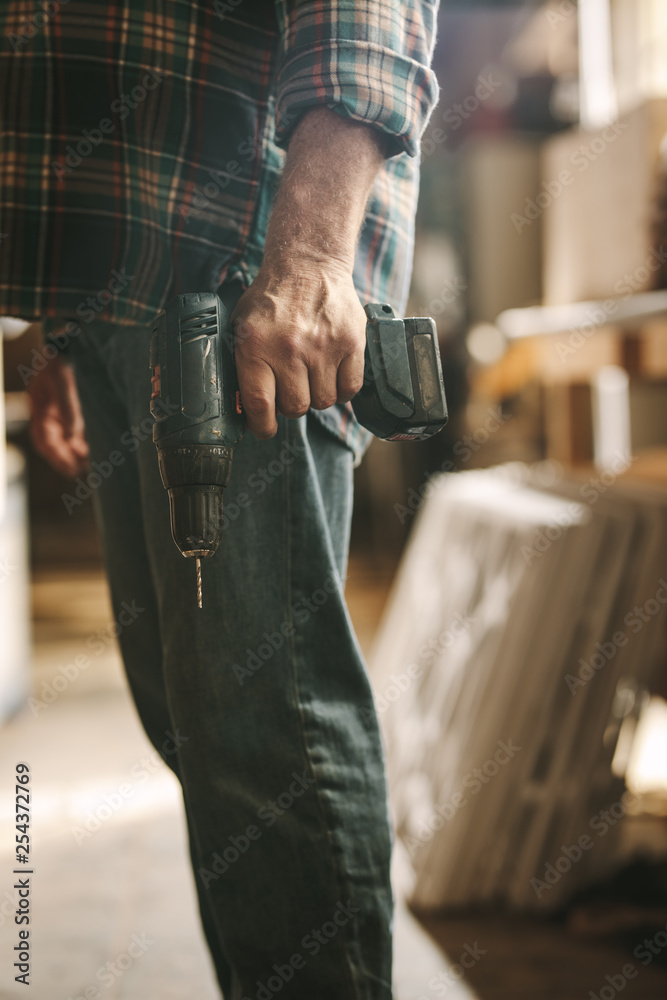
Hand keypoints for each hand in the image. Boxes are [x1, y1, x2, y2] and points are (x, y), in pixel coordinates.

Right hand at [28, 354, 88, 476]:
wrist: (68, 335)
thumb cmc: (61, 357)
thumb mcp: (64, 381)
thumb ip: (69, 408)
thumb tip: (72, 435)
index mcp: (41, 407)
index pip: (44, 440)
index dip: (56, 458)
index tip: (71, 470)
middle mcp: (48, 410)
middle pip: (54, 442)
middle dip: (66, 458)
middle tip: (82, 472)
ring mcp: (59, 407)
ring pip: (65, 436)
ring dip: (76, 451)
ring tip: (91, 464)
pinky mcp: (72, 403)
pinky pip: (75, 427)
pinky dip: (82, 439)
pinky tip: (94, 446)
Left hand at [232, 258, 365, 438]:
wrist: (308, 264)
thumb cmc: (272, 300)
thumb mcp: (242, 326)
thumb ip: (243, 364)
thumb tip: (244, 407)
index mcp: (257, 346)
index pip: (260, 404)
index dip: (263, 425)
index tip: (265, 428)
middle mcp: (290, 349)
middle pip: (296, 407)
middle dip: (291, 405)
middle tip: (290, 390)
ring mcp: (323, 347)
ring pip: (323, 401)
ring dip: (317, 396)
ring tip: (311, 377)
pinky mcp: (351, 343)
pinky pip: (350, 388)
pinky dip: (342, 389)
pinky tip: (332, 375)